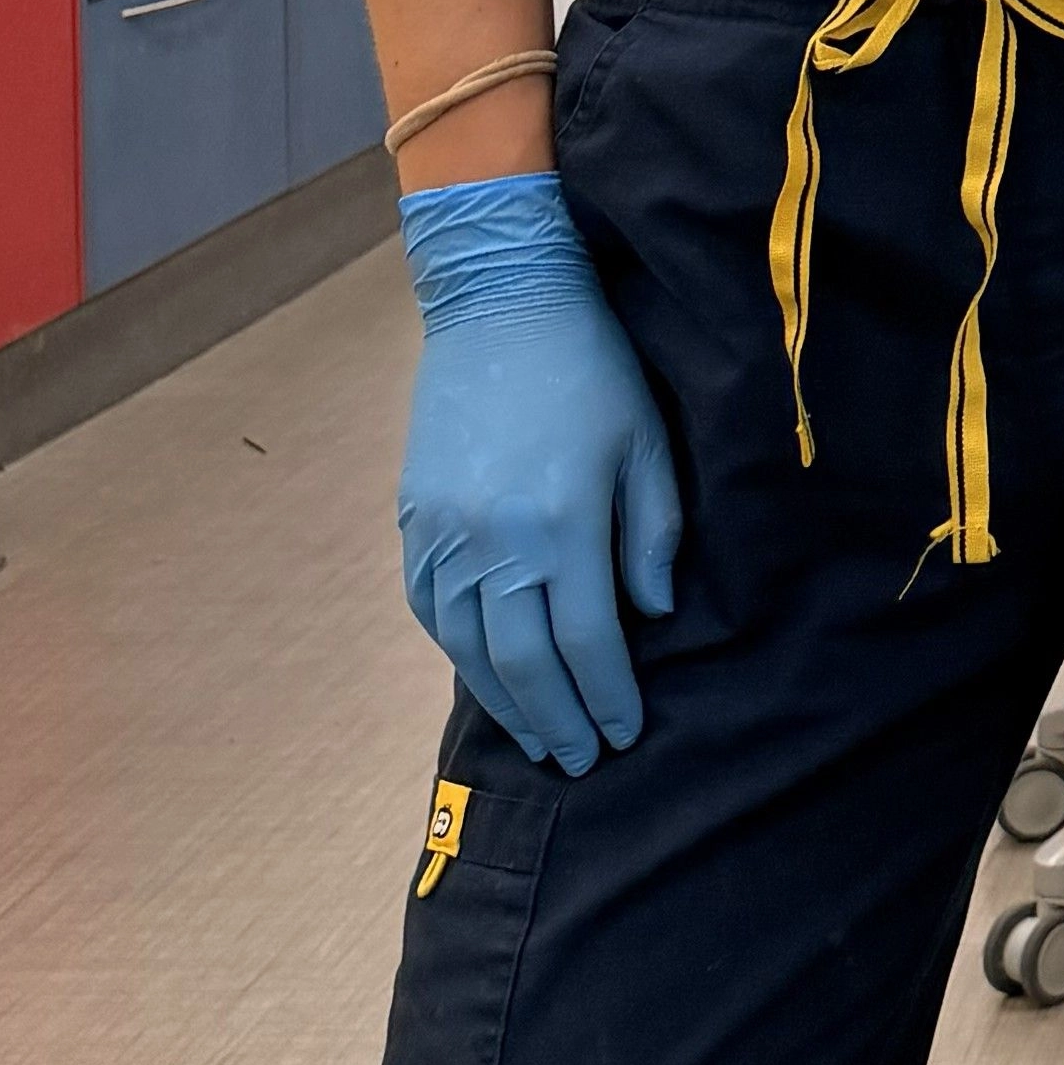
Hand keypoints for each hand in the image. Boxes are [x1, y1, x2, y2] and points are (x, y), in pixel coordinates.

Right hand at [397, 173, 684, 775]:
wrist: (501, 305)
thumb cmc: (593, 371)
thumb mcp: (647, 445)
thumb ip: (650, 536)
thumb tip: (648, 616)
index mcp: (562, 524)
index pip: (586, 643)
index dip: (608, 697)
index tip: (626, 734)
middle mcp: (495, 541)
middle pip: (523, 662)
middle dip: (556, 719)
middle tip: (581, 760)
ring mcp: (444, 534)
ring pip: (469, 647)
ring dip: (504, 701)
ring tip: (537, 737)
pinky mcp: (413, 521)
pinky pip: (430, 609)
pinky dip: (459, 653)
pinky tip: (486, 676)